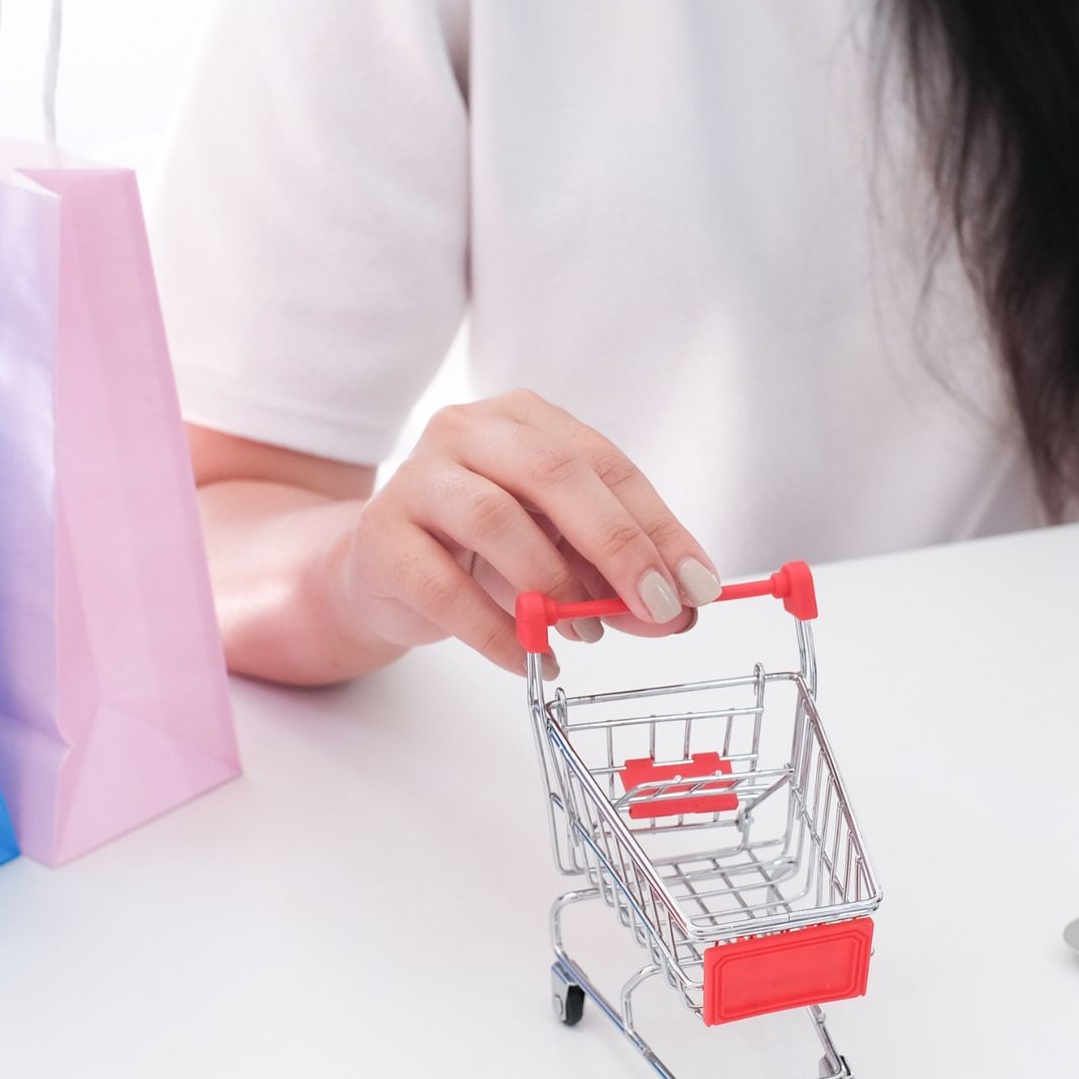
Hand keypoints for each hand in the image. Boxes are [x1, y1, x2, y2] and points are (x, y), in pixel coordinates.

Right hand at [337, 389, 720, 678]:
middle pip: (554, 475)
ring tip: (584, 635)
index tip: (699, 585)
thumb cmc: (482, 552)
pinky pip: (445, 587)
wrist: (380, 570)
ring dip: (553, 587)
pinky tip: (529, 659)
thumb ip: (616, 577)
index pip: (607, 465)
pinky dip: (497, 631)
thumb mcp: (562, 554)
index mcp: (526, 420)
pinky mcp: (381, 536)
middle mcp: (469, 430)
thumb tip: (680, 612)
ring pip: (495, 519)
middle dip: (618, 545)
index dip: (659, 526)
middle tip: (658, 607)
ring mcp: (417, 477)